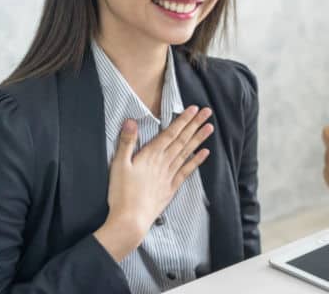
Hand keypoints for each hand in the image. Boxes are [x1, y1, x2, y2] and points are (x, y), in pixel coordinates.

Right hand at [94, 105, 212, 260]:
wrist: (131, 220)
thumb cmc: (121, 193)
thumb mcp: (118, 165)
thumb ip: (126, 142)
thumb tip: (130, 121)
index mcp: (151, 155)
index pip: (170, 133)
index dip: (182, 120)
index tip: (193, 109)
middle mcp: (164, 162)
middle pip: (182, 140)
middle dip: (195, 124)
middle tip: (207, 112)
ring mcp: (169, 175)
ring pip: (187, 152)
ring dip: (199, 139)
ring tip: (210, 127)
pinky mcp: (171, 187)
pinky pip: (187, 171)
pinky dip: (196, 161)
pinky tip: (205, 153)